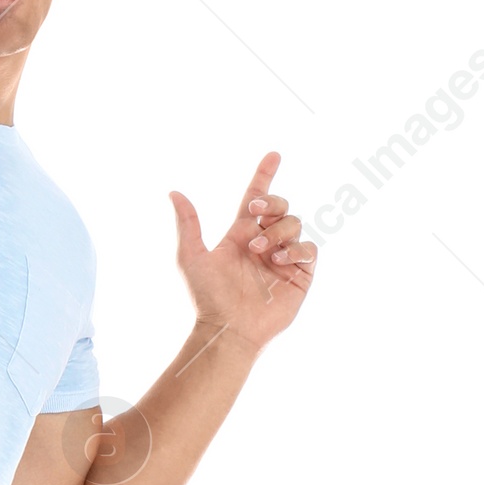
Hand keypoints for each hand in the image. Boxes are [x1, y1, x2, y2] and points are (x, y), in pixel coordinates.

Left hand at [167, 152, 316, 354]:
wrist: (228, 329)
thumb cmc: (206, 297)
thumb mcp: (191, 257)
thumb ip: (188, 224)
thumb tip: (174, 192)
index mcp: (241, 235)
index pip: (256, 197)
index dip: (265, 175)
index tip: (274, 155)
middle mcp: (264, 243)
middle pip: (280, 206)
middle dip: (271, 202)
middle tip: (254, 214)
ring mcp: (283, 258)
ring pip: (295, 224)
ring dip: (278, 231)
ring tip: (261, 252)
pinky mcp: (299, 276)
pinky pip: (309, 249)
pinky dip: (296, 249)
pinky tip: (278, 260)